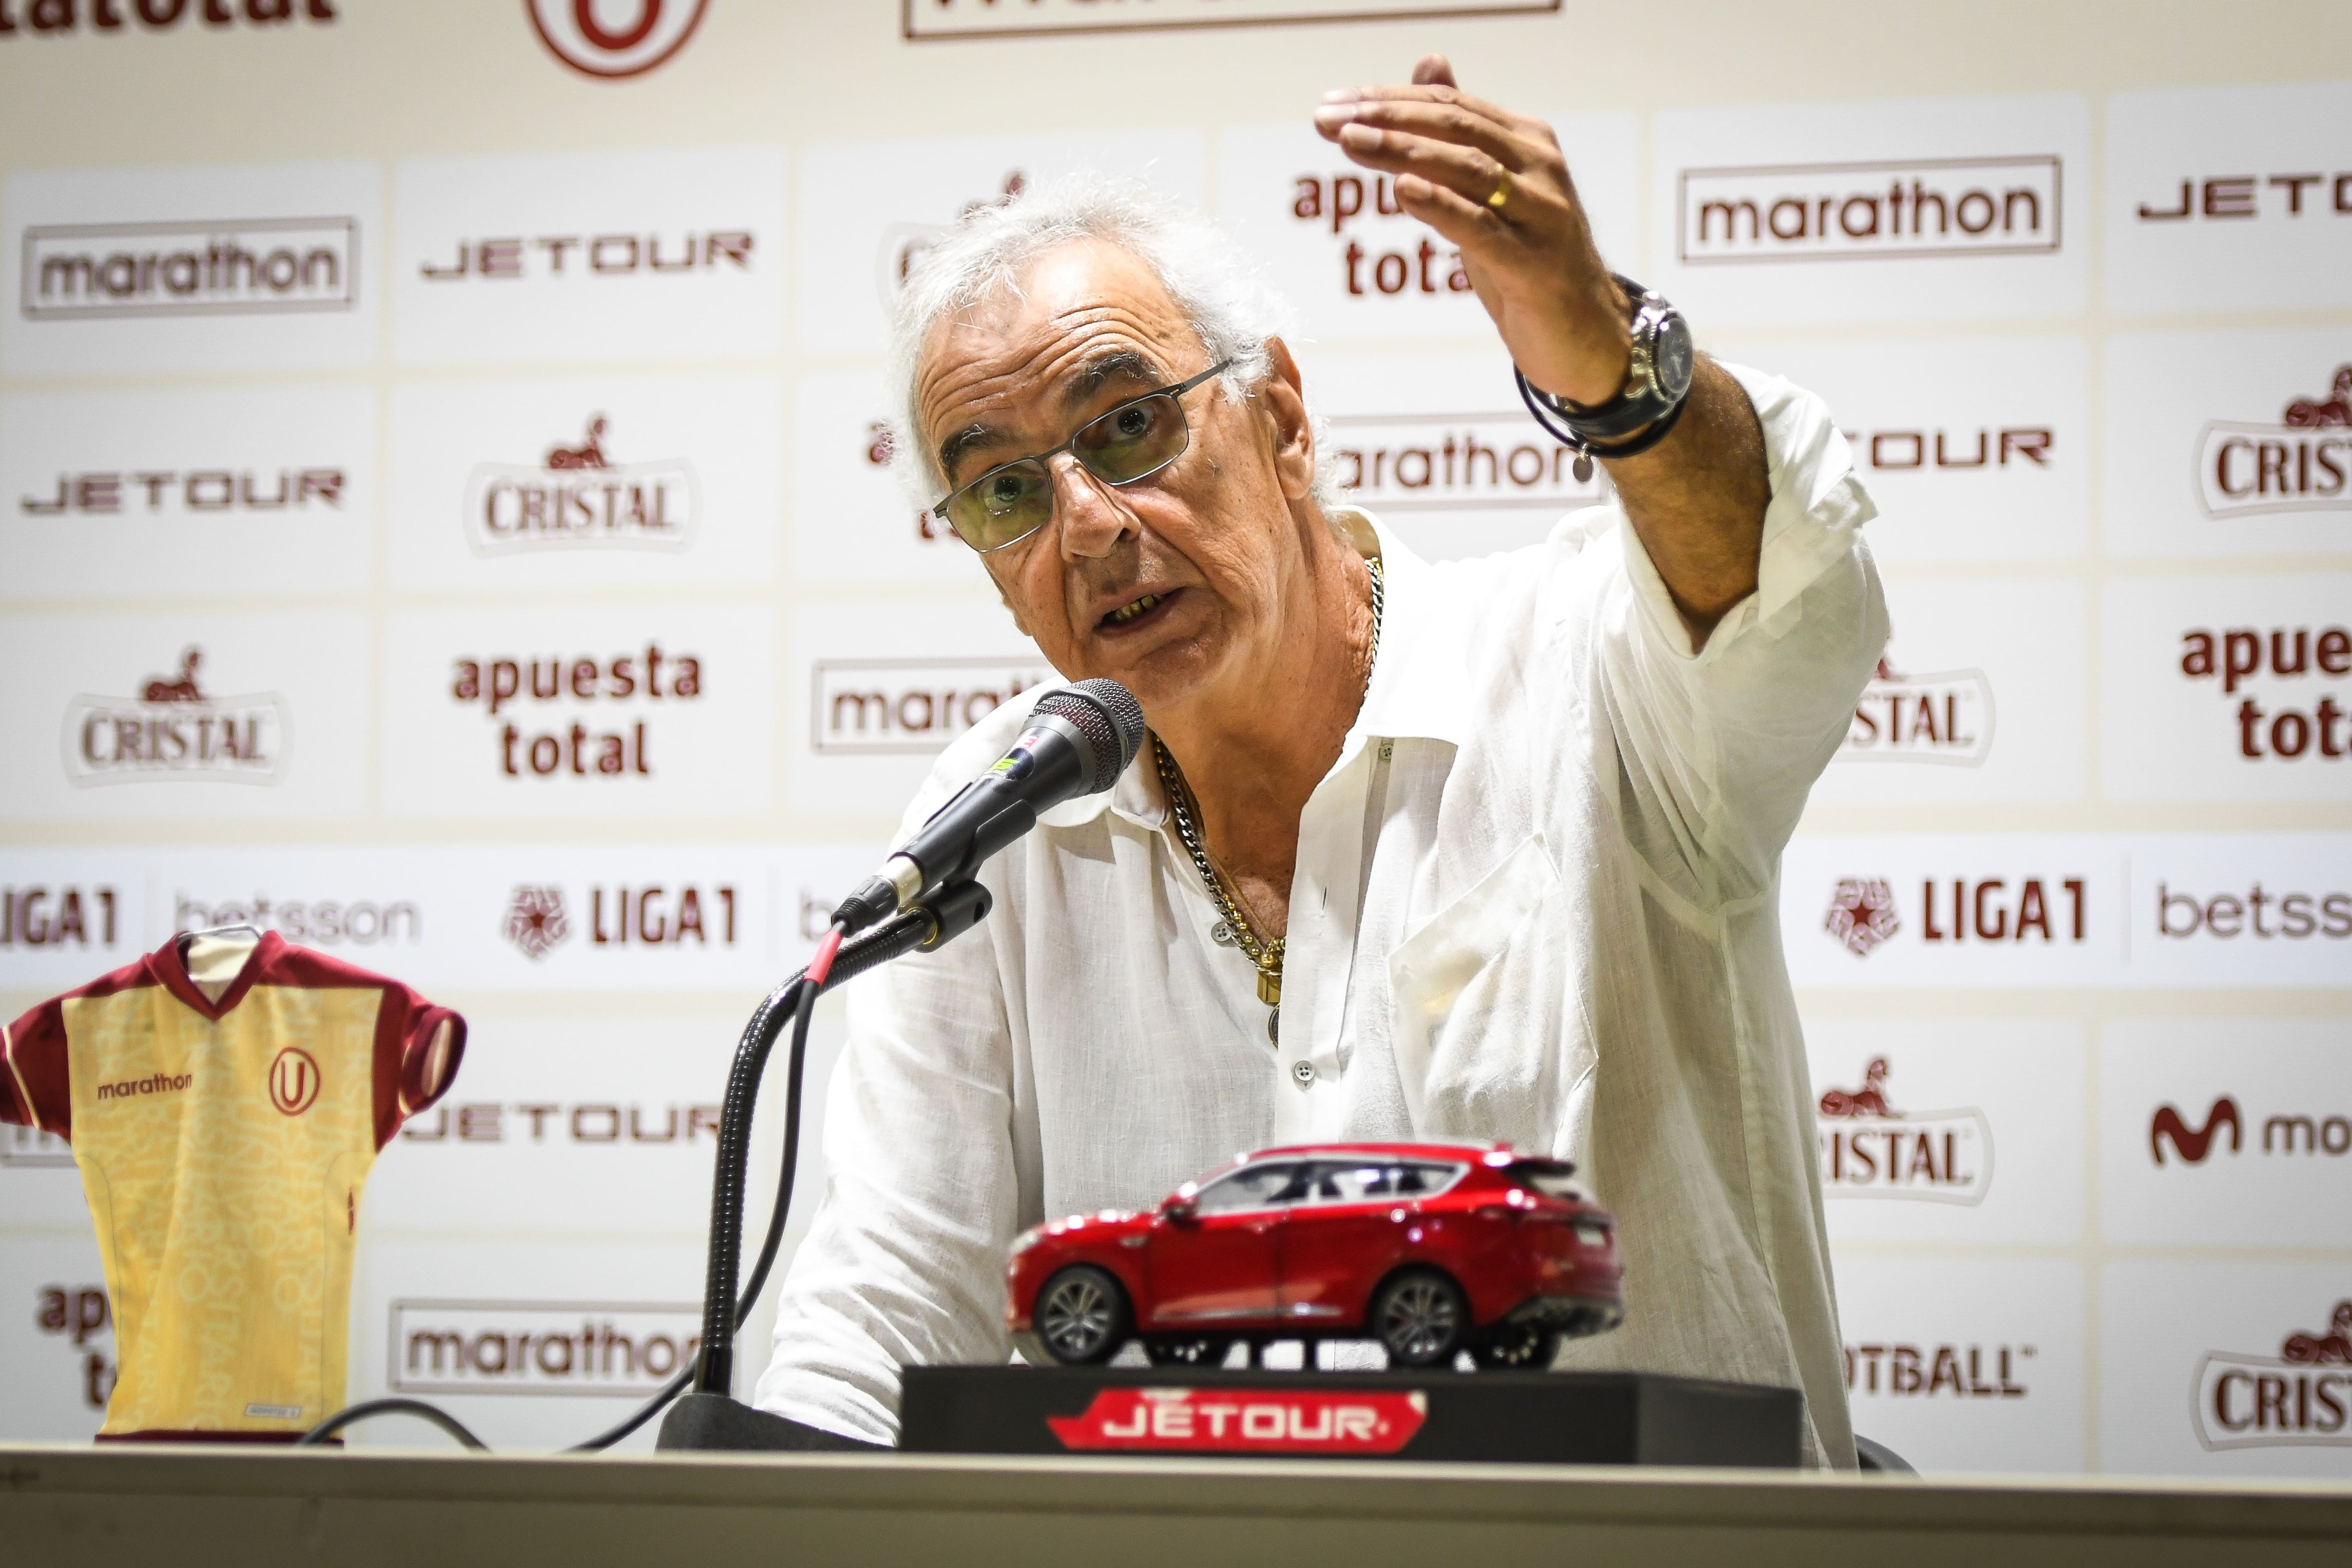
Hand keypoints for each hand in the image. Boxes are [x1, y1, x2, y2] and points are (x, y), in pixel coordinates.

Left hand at [1314, 55, 1629, 408]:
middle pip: (1455, 126)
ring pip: (1467, 168)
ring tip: (1351, 141)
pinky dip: (1441, 205)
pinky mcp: (1534, 265)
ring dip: (1403, 151)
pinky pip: (1482, 228)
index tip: (1333, 104)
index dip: (1389, 99)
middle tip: (1328, 119)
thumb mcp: (1490, 193)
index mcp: (1527, 142)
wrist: (1585, 335)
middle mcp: (1539, 167)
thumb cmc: (1528, 261)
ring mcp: (1541, 214)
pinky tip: (1402, 189)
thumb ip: (1459, 134)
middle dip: (1386, 118)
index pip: (1451, 105)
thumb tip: (1429, 65)